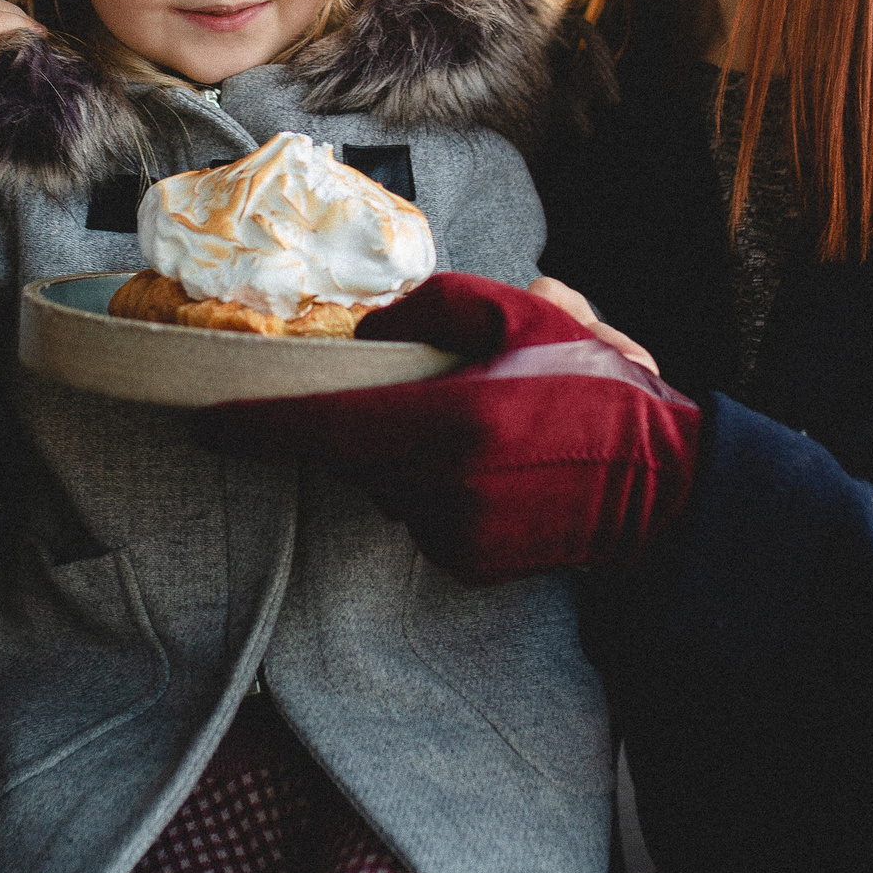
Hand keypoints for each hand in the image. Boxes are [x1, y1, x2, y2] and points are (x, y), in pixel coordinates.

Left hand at [193, 274, 701, 583]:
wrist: (665, 485)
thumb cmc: (596, 388)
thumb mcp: (526, 314)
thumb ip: (435, 306)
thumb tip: (372, 328)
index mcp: (446, 422)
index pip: (323, 426)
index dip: (257, 425)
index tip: (207, 421)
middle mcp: (439, 489)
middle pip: (355, 454)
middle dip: (367, 424)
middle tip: (432, 394)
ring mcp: (454, 535)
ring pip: (388, 486)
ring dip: (408, 456)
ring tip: (482, 429)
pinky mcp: (470, 566)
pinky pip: (422, 517)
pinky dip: (437, 491)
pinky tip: (494, 472)